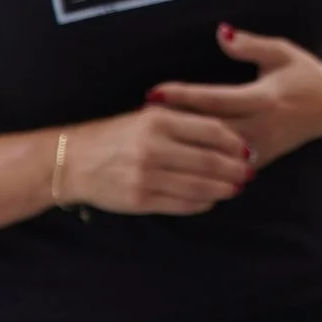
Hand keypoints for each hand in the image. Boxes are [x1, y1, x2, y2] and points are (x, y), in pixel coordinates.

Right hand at [63, 104, 254, 216]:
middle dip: (235, 169)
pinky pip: (181, 204)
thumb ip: (182, 122)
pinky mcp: (139, 200)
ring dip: (223, 189)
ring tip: (236, 188)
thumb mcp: (146, 117)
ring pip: (199, 186)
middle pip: (210, 161)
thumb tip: (227, 137)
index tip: (247, 149)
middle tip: (249, 173)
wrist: (72, 161)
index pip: (211, 130)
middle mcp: (152, 147)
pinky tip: (211, 200)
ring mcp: (145, 176)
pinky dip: (202, 203)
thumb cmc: (115, 136)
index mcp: (157, 120)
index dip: (235, 143)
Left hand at [149, 25, 321, 169]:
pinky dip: (200, 162)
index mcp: (265, 98)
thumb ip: (250, 44)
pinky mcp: (261, 160)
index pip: (216, 99)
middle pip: (208, 130)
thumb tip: (219, 33)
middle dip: (173, 125)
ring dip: (182, 145)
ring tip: (148, 139)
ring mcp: (262, 147)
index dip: (183, 96)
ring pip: (214, 152)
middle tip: (137, 120)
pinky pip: (226, 166)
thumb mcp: (282, 51)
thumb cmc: (305, 73)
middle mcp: (262, 126)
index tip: (153, 91)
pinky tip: (174, 159)